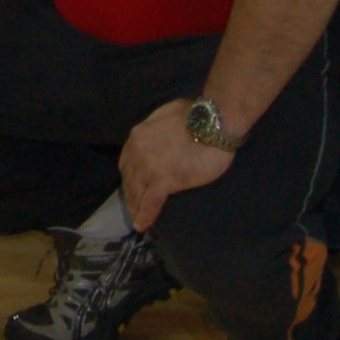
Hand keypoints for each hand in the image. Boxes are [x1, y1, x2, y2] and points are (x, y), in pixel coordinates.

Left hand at [119, 99, 233, 230]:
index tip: (134, 185)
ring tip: (137, 220)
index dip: (130, 176)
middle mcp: (136, 152)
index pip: (127, 162)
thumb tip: (159, 130)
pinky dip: (144, 216)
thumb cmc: (195, 115)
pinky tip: (143, 226)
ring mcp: (149, 168)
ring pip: (136, 193)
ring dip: (135, 207)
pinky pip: (149, 203)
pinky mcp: (164, 181)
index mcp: (137, 136)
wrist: (212, 123)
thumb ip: (156, 124)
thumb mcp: (166, 113)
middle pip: (129, 179)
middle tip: (134, 207)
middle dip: (130, 194)